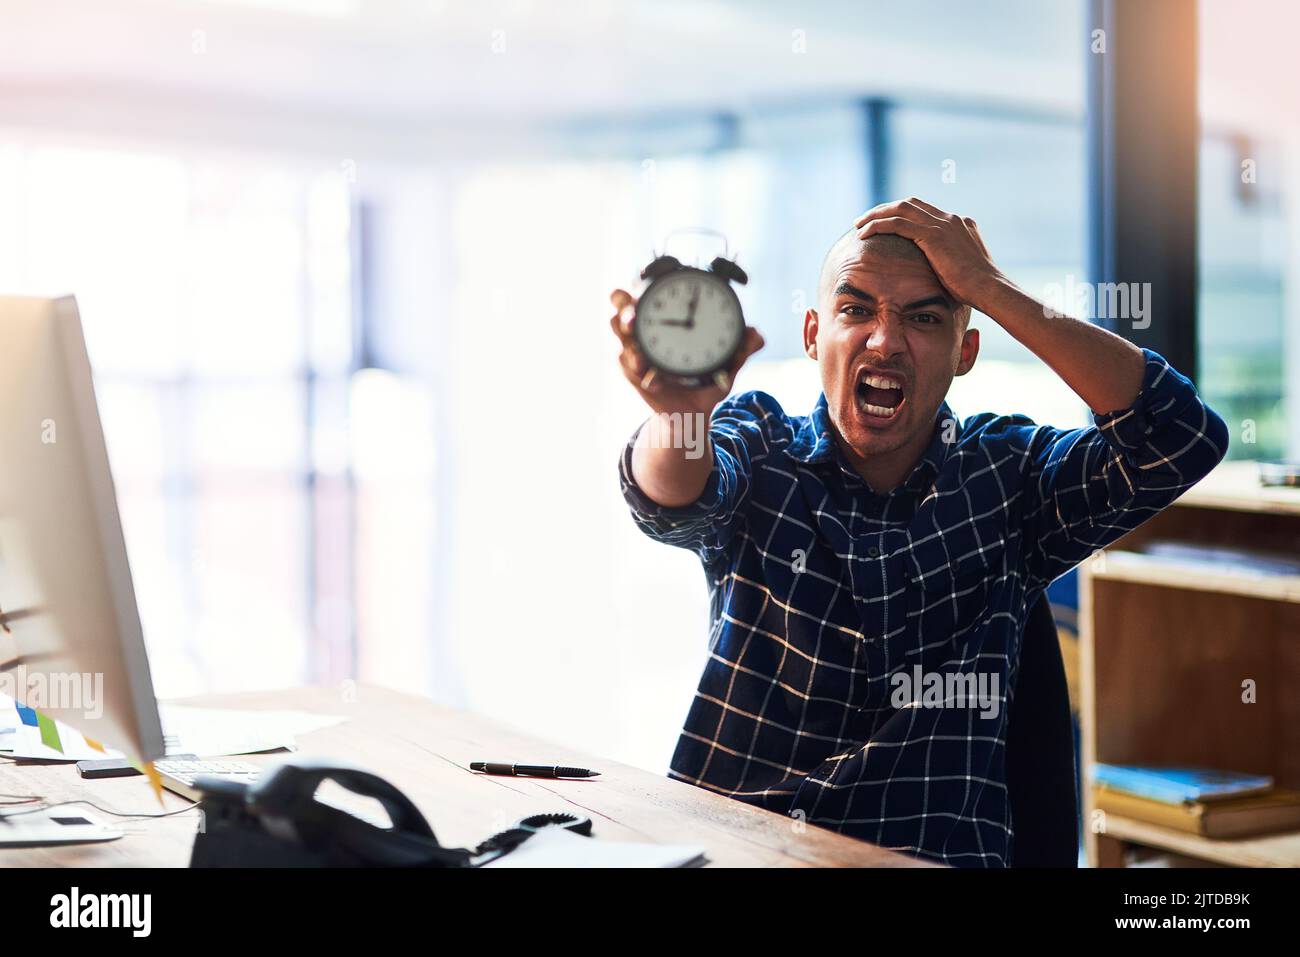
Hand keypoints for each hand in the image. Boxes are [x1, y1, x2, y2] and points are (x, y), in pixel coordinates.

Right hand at [608, 288, 763, 417]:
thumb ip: (740, 349)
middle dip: (623, 302)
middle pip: (622, 306)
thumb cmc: (705, 381)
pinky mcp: (635, 375)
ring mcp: (637, 351)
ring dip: (627, 333)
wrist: (693, 413)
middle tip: (635, 309)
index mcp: (666, 319)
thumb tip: (757, 336)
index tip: (654, 274)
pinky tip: (650, 374)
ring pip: (620, 334)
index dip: (643, 278)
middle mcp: (646, 331)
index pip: (649, 291)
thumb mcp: (725, 363)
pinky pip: (630, 366)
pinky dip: (640, 367)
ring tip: (637, 340)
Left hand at [854, 198, 1005, 311]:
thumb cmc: (977, 289)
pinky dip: (878, 225)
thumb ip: (951, 262)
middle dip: (884, 209)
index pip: (923, 210)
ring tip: (858, 225)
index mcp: (959, 223)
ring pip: (900, 209)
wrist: (988, 289)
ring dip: (876, 214)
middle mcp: (950, 218)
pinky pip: (898, 223)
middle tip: (864, 219)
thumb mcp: (962, 270)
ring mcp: (943, 224)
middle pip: (909, 203)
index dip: (900, 214)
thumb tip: (940, 272)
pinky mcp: (933, 235)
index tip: (884, 222)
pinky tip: (864, 233)